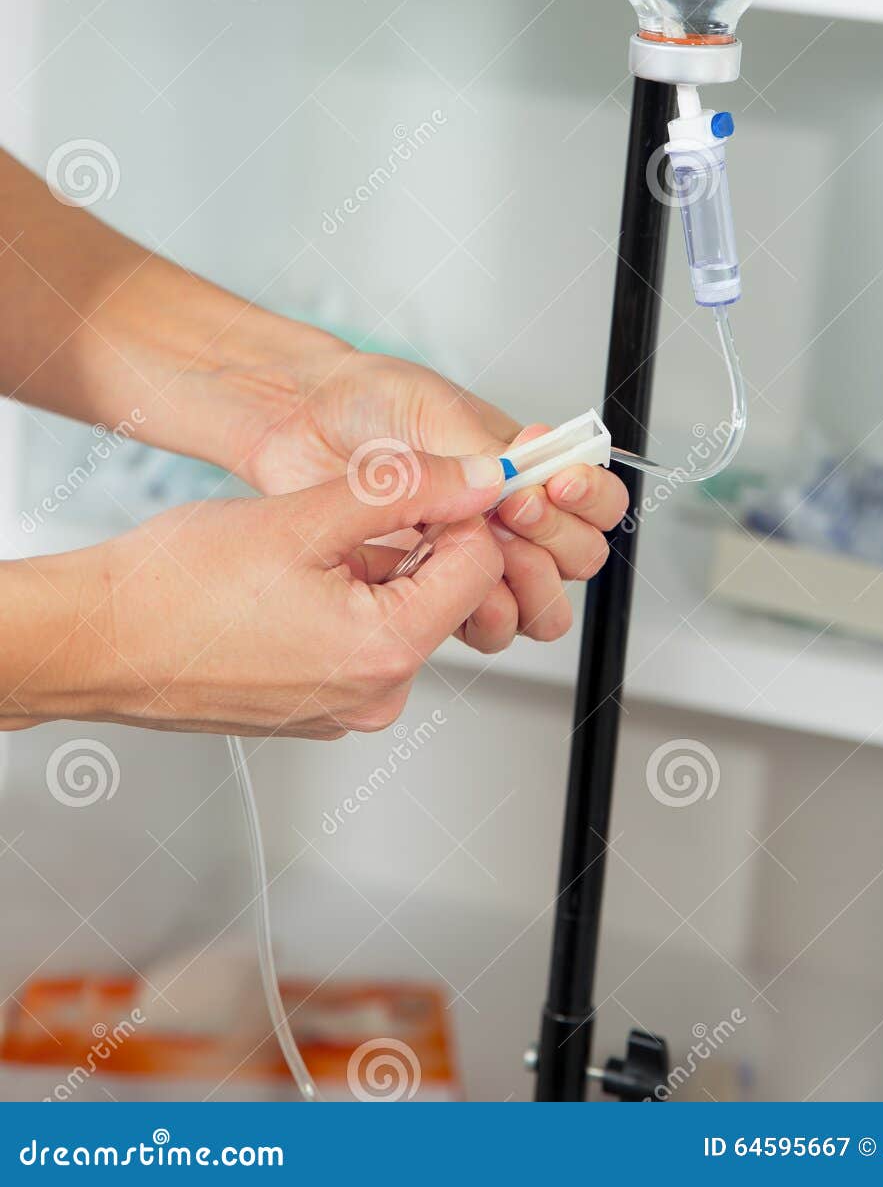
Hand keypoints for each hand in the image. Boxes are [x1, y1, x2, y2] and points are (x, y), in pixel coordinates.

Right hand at [9, 452, 505, 738]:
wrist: (97, 640)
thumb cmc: (176, 588)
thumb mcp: (305, 515)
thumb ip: (407, 490)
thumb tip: (480, 478)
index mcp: (386, 652)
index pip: (478, 566)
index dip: (457, 510)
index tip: (425, 479)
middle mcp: (376, 695)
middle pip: (441, 591)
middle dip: (407, 539)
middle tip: (340, 507)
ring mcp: (344, 709)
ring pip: (396, 611)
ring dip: (367, 567)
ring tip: (297, 546)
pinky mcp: (316, 708)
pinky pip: (357, 640)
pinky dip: (338, 600)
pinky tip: (283, 579)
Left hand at [233, 337, 627, 655]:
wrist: (301, 419)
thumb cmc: (368, 397)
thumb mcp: (434, 408)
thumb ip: (482, 452)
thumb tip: (524, 486)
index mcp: (527, 467)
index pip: (595, 501)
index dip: (588, 499)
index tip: (556, 483)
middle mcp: (508, 518)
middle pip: (577, 560)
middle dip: (554, 540)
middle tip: (510, 513)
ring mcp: (471, 557)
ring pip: (538, 606)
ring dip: (523, 585)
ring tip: (483, 547)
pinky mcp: (429, 590)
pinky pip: (481, 627)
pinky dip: (476, 610)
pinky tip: (440, 573)